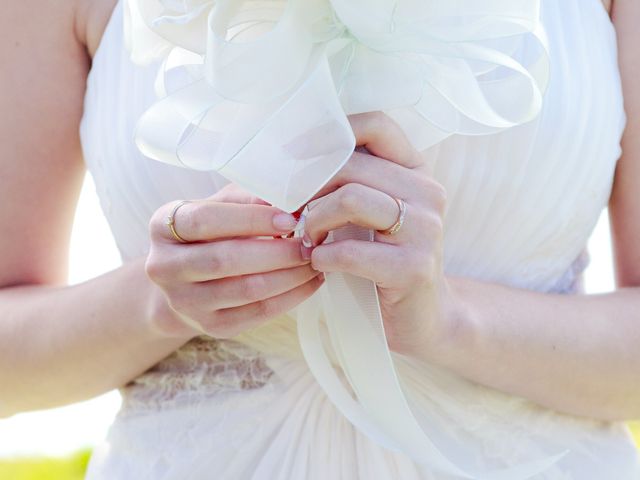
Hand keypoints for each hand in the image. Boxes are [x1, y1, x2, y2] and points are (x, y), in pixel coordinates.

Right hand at [144, 184, 323, 338]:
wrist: (186, 282)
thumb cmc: (210, 233)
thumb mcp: (219, 206)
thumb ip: (248, 198)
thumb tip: (291, 200)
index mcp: (163, 226)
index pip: (204, 220)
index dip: (250, 219)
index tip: (289, 219)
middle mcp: (164, 267)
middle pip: (225, 260)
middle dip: (277, 251)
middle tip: (310, 243)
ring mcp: (184, 302)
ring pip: (246, 290)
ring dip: (290, 275)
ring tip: (314, 261)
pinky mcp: (210, 326)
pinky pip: (258, 313)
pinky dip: (291, 297)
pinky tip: (310, 282)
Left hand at [302, 112, 461, 358]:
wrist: (423, 316)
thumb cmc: (384, 259)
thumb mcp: (373, 211)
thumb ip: (350, 180)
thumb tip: (291, 157)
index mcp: (416, 170)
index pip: (376, 125)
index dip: (328, 133)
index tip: (292, 155)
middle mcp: (427, 192)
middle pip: (349, 164)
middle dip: (307, 187)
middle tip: (291, 212)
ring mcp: (425, 229)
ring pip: (348, 198)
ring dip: (313, 221)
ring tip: (308, 239)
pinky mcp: (414, 268)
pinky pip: (348, 251)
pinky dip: (322, 258)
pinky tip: (320, 265)